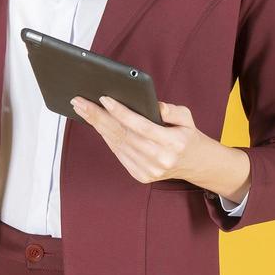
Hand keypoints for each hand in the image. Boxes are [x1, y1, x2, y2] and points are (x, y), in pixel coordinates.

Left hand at [69, 95, 211, 186]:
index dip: (120, 112)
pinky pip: (118, 153)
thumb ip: (172, 110)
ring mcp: (148, 170)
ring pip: (117, 144)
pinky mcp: (140, 175)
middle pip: (122, 134)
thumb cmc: (186, 135)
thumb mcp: (186, 118)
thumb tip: (152, 105)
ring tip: (82, 109)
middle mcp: (160, 159)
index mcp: (173, 143)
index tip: (103, 98)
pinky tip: (95, 124)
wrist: (195, 164)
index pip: (140, 126)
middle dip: (98, 116)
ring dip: (97, 125)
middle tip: (80, 102)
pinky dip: (106, 137)